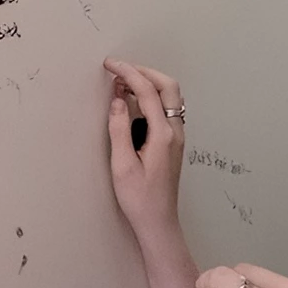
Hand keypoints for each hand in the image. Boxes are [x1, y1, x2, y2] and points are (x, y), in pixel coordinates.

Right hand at [102, 56, 184, 240]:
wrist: (158, 222)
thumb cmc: (140, 199)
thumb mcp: (122, 165)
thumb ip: (118, 129)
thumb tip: (117, 100)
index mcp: (163, 135)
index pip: (148, 91)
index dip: (128, 73)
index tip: (110, 65)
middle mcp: (175, 132)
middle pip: (167, 86)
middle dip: (143, 72)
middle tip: (119, 70)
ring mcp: (177, 137)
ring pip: (170, 96)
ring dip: (149, 83)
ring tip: (123, 84)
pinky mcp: (173, 143)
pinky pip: (167, 109)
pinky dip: (152, 97)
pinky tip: (134, 103)